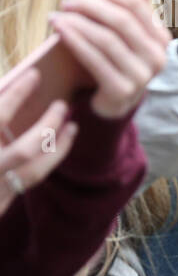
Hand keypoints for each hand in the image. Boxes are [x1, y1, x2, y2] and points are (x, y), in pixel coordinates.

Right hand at [0, 71, 76, 216]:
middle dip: (47, 126)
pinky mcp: (0, 201)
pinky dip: (49, 160)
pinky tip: (59, 144)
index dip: (17, 93)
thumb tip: (7, 84)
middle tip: (62, 104)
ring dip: (58, 147)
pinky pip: (31, 179)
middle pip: (24, 149)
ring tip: (72, 126)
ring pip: (35, 170)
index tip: (35, 74)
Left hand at [49, 0, 169, 119]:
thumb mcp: (128, 28)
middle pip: (121, 19)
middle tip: (66, 1)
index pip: (135, 2)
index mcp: (160, 37)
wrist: (115, 100)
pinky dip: (75, 42)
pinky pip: (95, 59)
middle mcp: (157, 56)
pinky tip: (60, 32)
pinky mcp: (122, 90)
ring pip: (107, 38)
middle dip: (89, 6)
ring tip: (58, 16)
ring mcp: (142, 75)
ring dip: (78, 23)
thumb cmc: (118, 57)